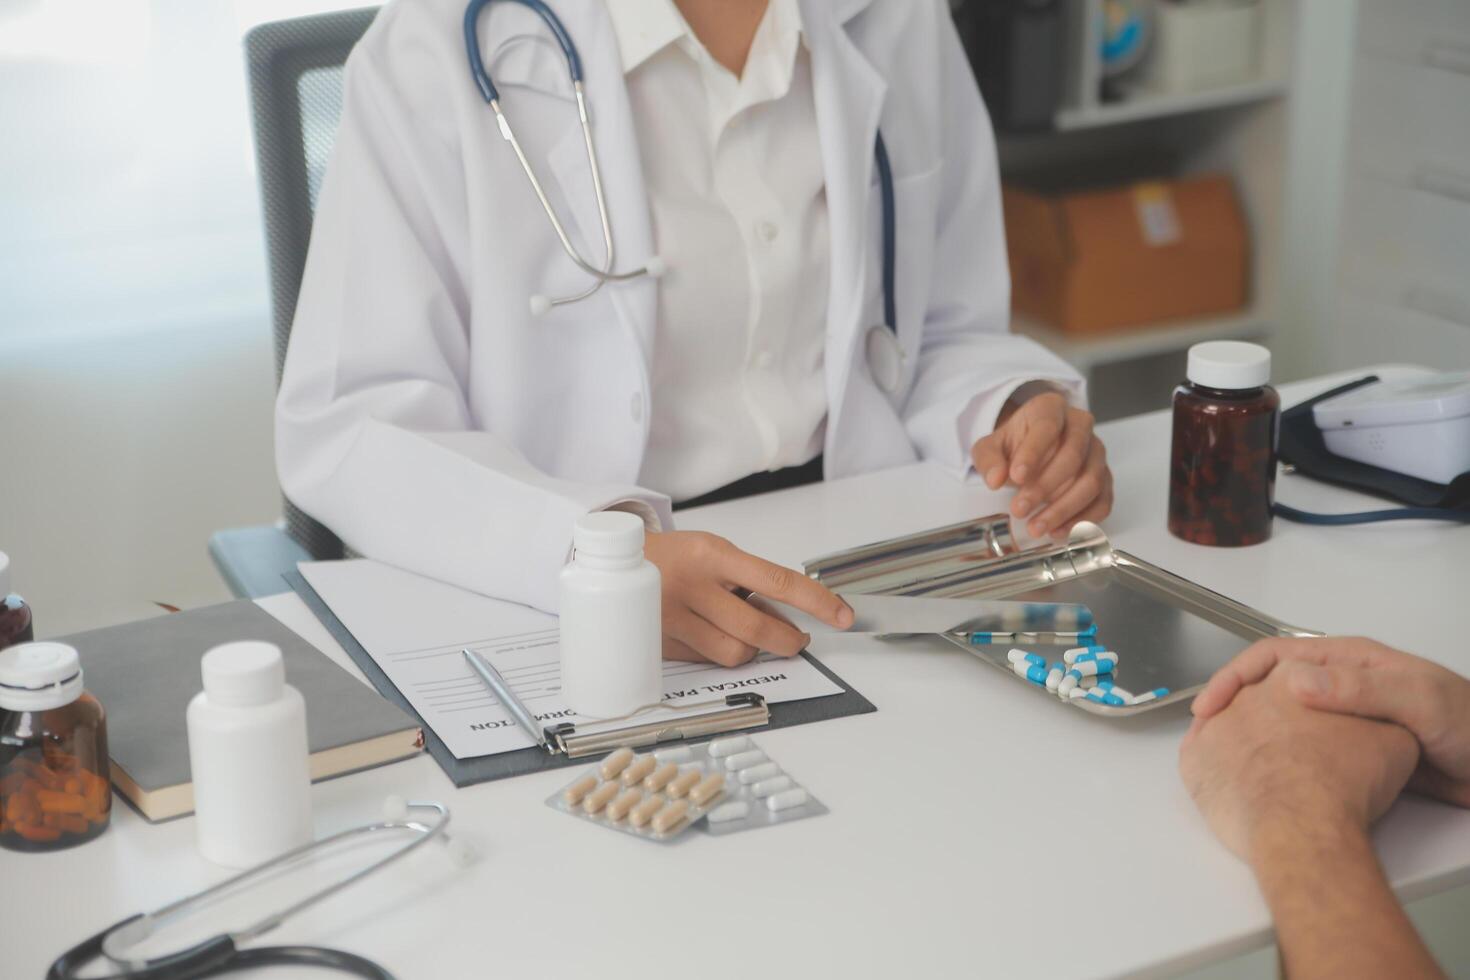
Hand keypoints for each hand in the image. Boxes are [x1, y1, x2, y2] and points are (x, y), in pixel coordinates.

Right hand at [643, 530, 852, 666]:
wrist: (615, 562)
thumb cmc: (675, 557)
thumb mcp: (714, 553)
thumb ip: (749, 581)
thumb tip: (789, 618)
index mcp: (712, 555)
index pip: (777, 581)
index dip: (817, 602)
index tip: (841, 615)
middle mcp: (693, 587)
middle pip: (757, 629)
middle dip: (788, 640)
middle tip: (797, 638)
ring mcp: (676, 619)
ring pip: (735, 653)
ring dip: (754, 649)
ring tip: (748, 631)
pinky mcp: (664, 644)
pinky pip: (709, 661)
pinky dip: (724, 652)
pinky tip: (717, 634)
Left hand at [970, 391, 1111, 539]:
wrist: (1031, 451)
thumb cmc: (1014, 445)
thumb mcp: (991, 447)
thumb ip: (988, 459)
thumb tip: (994, 479)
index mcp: (1051, 409)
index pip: (1048, 426)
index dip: (1033, 453)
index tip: (1015, 477)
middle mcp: (1081, 427)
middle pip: (1073, 456)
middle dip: (1044, 487)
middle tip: (1019, 509)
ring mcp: (1096, 454)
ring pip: (1091, 481)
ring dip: (1063, 509)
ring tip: (1036, 527)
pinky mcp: (1105, 479)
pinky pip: (1103, 501)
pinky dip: (1083, 520)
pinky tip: (1059, 531)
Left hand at [1180, 660, 1418, 861]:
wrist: (1304, 823)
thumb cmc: (1343, 783)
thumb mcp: (1393, 739)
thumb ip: (1377, 718)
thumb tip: (1379, 723)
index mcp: (1293, 678)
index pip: (1297, 678)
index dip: (1313, 702)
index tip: (1318, 721)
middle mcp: (1248, 694)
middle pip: (1262, 701)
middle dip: (1278, 722)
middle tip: (1298, 751)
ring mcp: (1216, 724)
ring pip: (1229, 727)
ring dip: (1245, 743)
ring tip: (1271, 772)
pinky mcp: (1194, 759)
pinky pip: (1202, 756)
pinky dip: (1218, 767)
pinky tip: (1238, 782)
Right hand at [1193, 636, 1469, 808]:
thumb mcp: (1419, 701)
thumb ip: (1361, 688)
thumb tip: (1294, 680)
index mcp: (1348, 661)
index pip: (1274, 656)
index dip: (1236, 677)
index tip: (1213, 706)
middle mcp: (1340, 685)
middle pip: (1268, 687)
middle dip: (1232, 706)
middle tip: (1205, 735)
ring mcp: (1343, 719)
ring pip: (1281, 720)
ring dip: (1249, 733)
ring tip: (1222, 757)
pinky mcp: (1350, 751)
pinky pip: (1303, 750)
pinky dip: (1277, 760)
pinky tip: (1264, 778)